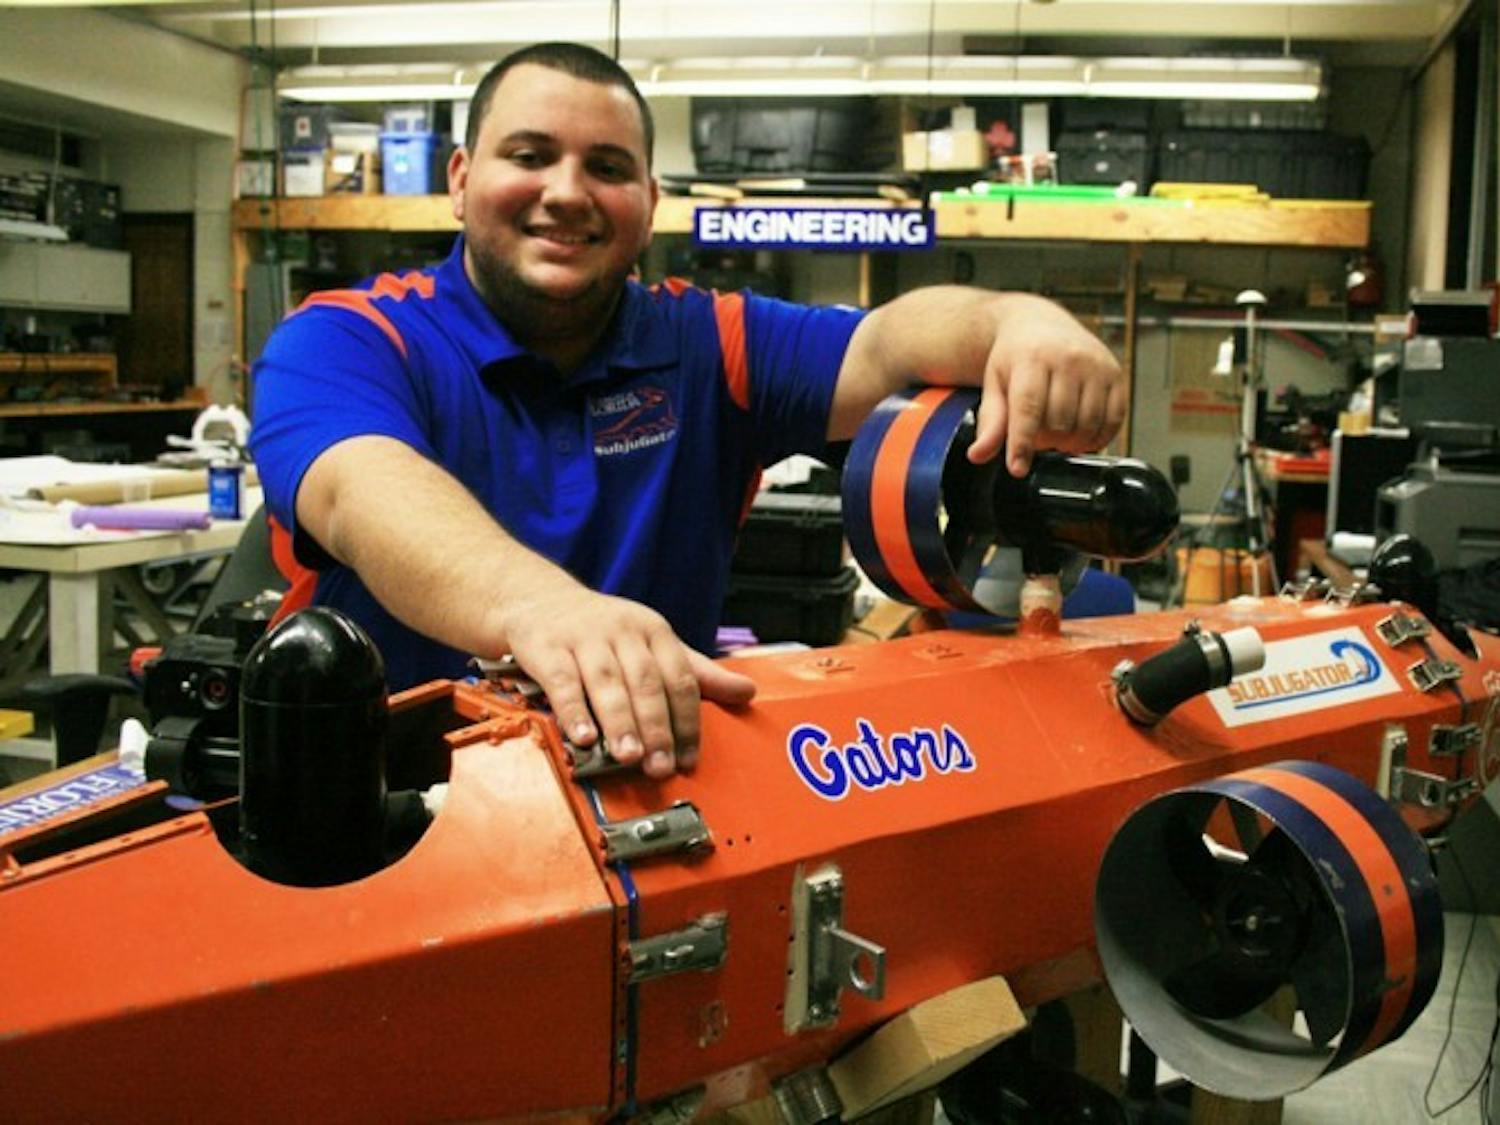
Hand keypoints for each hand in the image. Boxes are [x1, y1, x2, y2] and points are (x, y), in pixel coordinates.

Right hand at [495, 574, 755, 777]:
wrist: (540, 600)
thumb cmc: (605, 632)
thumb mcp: (654, 643)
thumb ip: (697, 672)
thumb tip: (747, 692)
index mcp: (655, 631)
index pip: (680, 678)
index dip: (687, 720)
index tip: (689, 757)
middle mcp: (623, 630)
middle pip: (646, 682)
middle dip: (656, 728)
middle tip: (660, 766)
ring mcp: (585, 638)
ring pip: (607, 683)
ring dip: (620, 722)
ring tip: (629, 756)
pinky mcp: (549, 648)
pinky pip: (563, 681)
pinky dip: (573, 710)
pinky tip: (583, 736)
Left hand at [965, 296, 1124, 476]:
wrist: (1041, 324)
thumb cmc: (1016, 356)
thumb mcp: (995, 383)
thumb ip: (991, 421)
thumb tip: (979, 455)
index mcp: (1032, 358)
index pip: (1028, 409)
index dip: (1023, 443)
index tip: (1017, 468)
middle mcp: (1068, 358)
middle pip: (1059, 423)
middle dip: (1044, 441)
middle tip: (1035, 436)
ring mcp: (1096, 365)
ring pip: (1086, 425)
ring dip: (1070, 443)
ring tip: (1055, 434)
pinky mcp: (1115, 374)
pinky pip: (1113, 420)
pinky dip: (1097, 438)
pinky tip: (1081, 435)